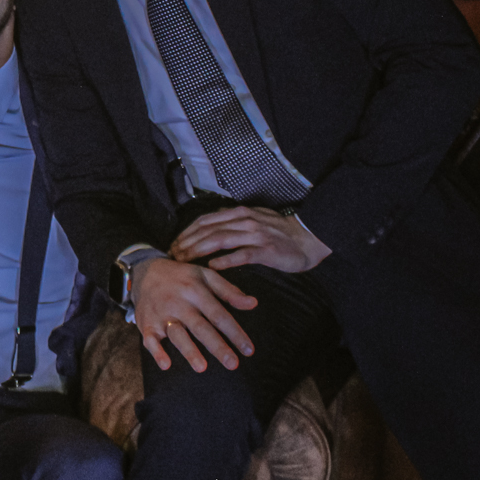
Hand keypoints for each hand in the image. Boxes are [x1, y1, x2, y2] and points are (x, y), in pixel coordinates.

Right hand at [129, 257, 258, 373]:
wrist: (144, 272)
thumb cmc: (182, 277)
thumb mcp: (205, 276)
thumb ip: (229, 291)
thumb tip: (253, 303)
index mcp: (196, 291)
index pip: (219, 314)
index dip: (235, 333)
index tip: (248, 350)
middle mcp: (179, 304)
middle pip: (200, 327)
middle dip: (217, 346)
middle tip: (233, 364)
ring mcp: (161, 315)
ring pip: (177, 334)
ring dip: (189, 350)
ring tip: (202, 367)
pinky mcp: (147, 324)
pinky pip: (150, 340)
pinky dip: (157, 353)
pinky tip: (166, 365)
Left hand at [171, 204, 331, 272]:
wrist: (307, 239)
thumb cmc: (278, 232)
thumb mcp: (253, 219)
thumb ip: (232, 221)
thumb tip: (208, 225)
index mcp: (239, 213)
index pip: (205, 220)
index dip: (186, 232)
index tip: (173, 244)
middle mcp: (244, 221)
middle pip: (208, 230)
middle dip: (186, 242)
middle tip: (172, 256)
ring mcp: (255, 235)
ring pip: (220, 240)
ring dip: (198, 250)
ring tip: (184, 261)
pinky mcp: (266, 251)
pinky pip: (242, 255)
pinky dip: (225, 260)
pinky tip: (212, 267)